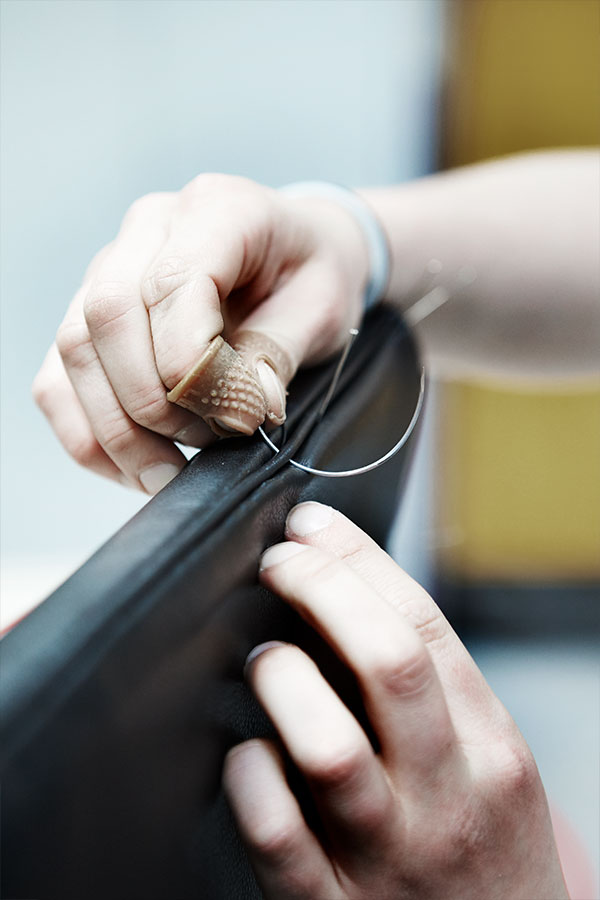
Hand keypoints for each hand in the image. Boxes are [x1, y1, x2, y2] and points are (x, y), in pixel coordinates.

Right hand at [32, 176, 367, 492]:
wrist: (297, 254)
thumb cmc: (311, 274)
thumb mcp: (322, 308)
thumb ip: (281, 353)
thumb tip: (247, 407)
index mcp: (216, 210)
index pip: (173, 282)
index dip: (191, 362)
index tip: (233, 417)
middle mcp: (149, 230)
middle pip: (107, 315)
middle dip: (151, 402)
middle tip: (206, 444)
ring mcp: (110, 268)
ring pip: (73, 350)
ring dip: (115, 428)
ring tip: (167, 473)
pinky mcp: (91, 314)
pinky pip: (59, 378)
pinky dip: (89, 434)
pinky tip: (134, 467)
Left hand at [223, 503, 567, 899]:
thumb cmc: (486, 850)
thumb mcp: (489, 763)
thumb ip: (430, 693)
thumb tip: (344, 600)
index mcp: (489, 746)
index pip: (421, 624)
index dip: (356, 560)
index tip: (312, 526)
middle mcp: (445, 796)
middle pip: (386, 662)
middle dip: (321, 591)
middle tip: (280, 564)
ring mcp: (389, 857)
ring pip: (329, 748)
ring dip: (284, 681)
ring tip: (265, 659)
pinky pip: (277, 837)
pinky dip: (250, 780)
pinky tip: (244, 757)